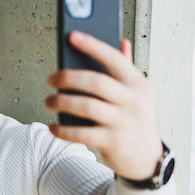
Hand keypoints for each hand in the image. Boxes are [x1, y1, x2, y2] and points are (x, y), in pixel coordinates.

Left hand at [45, 31, 162, 179]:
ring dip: (62, 102)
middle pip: (96, 82)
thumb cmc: (135, 119)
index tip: (72, 36)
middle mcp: (132, 100)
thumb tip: (121, 41)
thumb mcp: (138, 93)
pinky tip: (53, 127)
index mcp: (137, 83)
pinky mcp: (113, 142)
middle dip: (68, 78)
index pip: (114, 58)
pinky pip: (82, 134)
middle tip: (51, 79)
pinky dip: (63, 130)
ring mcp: (123, 122)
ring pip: (86, 106)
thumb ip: (127, 68)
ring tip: (49, 101)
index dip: (92, 45)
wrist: (146, 157)